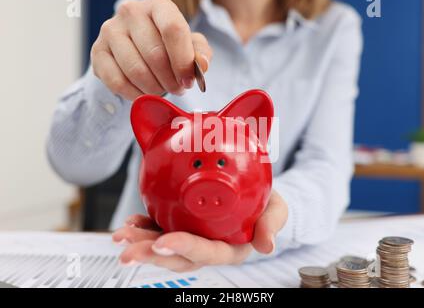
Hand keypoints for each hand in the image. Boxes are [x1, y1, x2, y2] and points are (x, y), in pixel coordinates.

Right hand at [91, 0, 212, 99]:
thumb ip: (200, 53)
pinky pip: (117, 82)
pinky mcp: (97, 51)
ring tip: (162, 91)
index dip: (183, 61)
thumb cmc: (167, 46)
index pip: (173, 29)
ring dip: (154, 89)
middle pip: (155, 54)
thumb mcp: (189, 45)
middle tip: (177, 89)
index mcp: (158, 5)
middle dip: (170, 80)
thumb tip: (201, 65)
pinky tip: (144, 95)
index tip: (188, 81)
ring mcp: (110, 30)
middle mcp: (131, 12)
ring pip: (136, 70)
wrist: (135, 49)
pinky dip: (135, 95)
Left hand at [112, 190, 287, 271]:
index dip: (184, 249)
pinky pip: (159, 230)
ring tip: (121, 235)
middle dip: (151, 254)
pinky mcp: (180, 225)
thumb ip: (272, 223)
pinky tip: (130, 222)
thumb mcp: (277, 208)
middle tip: (128, 249)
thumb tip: (267, 245)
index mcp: (229, 248)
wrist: (253, 194)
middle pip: (177, 256)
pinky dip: (143, 226)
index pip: (206, 252)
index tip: (164, 243)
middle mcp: (206, 247)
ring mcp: (191, 237)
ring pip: (163, 246)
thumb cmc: (263, 204)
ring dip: (140, 241)